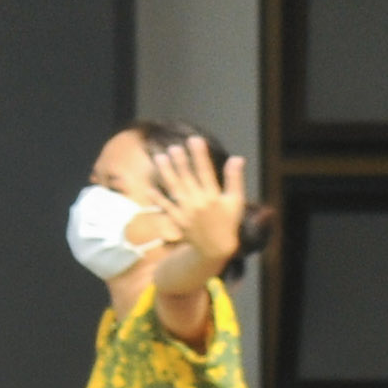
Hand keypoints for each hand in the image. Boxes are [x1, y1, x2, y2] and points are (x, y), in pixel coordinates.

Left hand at [150, 136, 252, 272]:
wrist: (216, 248)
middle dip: (180, 162)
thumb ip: (235, 179)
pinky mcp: (178, 221)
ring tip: (159, 158)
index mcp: (214, 197)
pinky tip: (150, 188)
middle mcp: (199, 203)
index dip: (200, 155)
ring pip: (175, 189)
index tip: (195, 140)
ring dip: (166, 174)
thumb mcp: (236, 201)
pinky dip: (159, 199)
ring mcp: (187, 212)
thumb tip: (237, 158)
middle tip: (173, 147)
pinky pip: (167, 208)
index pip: (206, 171)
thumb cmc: (228, 222)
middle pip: (187, 178)